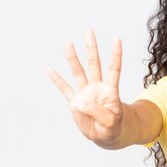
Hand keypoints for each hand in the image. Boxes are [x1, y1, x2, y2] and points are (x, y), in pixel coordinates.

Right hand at [47, 29, 123, 144]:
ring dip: (73, 57)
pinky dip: (57, 80)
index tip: (117, 39)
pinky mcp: (75, 103)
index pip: (113, 69)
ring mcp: (85, 94)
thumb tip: (80, 102)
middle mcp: (97, 88)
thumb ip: (98, 112)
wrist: (107, 135)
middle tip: (89, 31)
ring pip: (78, 72)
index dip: (115, 55)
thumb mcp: (111, 123)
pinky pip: (65, 89)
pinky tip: (49, 69)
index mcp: (110, 91)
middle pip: (94, 64)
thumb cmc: (113, 127)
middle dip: (92, 47)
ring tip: (68, 42)